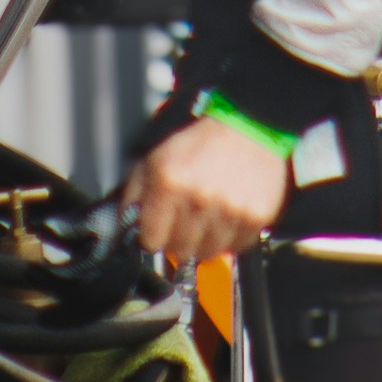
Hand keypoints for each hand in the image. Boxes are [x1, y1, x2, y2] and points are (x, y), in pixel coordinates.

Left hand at [127, 112, 291, 271]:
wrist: (247, 126)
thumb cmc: (201, 142)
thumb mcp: (155, 158)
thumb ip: (135, 193)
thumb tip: (127, 224)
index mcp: (169, 183)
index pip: (151, 240)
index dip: (152, 235)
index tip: (158, 230)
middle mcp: (199, 199)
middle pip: (178, 251)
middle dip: (177, 239)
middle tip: (184, 221)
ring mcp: (229, 211)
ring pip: (206, 254)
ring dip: (203, 242)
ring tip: (206, 218)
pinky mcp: (255, 217)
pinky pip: (236, 248)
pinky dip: (229, 239)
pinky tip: (226, 217)